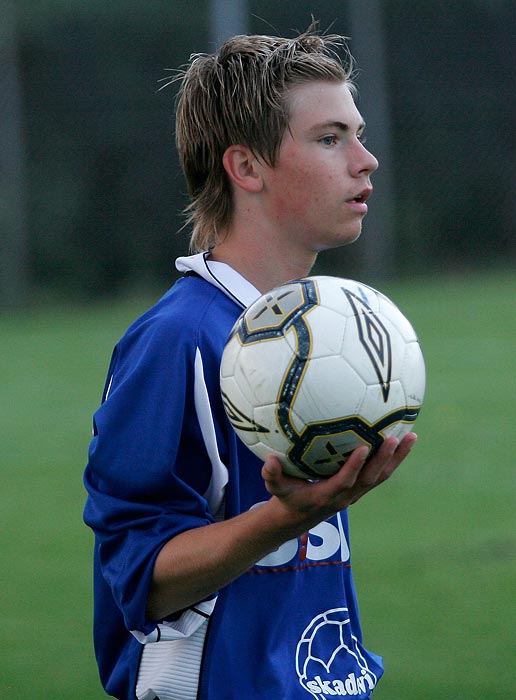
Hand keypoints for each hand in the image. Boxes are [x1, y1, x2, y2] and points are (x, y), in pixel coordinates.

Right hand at [261, 433, 416, 529]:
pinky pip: (381, 473)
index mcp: (328, 495)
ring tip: (412, 436)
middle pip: (371, 479)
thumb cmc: (287, 497)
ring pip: (381, 476)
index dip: (355, 466)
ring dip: (397, 458)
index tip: (364, 447)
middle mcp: (347, 495)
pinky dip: (394, 458)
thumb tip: (268, 460)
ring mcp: (357, 492)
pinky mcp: (361, 487)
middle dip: (384, 459)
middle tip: (395, 438)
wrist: (299, 518)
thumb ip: (271, 475)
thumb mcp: (276, 488)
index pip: (345, 481)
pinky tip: (404, 439)